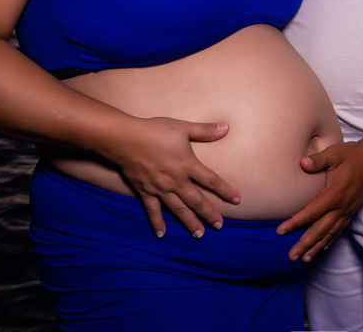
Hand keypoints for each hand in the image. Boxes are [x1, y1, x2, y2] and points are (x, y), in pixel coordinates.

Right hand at [104, 116, 239, 238]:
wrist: (125, 139)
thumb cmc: (155, 131)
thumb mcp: (183, 127)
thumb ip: (205, 130)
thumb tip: (226, 127)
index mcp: (187, 165)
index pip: (212, 181)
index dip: (225, 191)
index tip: (237, 201)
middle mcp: (176, 181)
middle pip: (197, 201)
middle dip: (209, 214)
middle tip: (220, 226)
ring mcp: (160, 188)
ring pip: (178, 209)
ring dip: (189, 222)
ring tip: (199, 234)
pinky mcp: (145, 191)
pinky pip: (153, 210)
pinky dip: (157, 222)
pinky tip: (162, 234)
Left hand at [276, 139, 362, 261]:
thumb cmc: (352, 155)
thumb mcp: (334, 153)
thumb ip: (318, 160)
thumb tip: (303, 162)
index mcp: (334, 194)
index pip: (311, 212)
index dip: (295, 222)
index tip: (280, 231)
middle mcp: (341, 206)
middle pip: (320, 230)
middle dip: (304, 244)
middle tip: (291, 257)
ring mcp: (347, 210)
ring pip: (330, 233)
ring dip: (316, 247)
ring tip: (304, 259)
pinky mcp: (352, 210)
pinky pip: (339, 230)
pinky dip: (330, 240)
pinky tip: (322, 248)